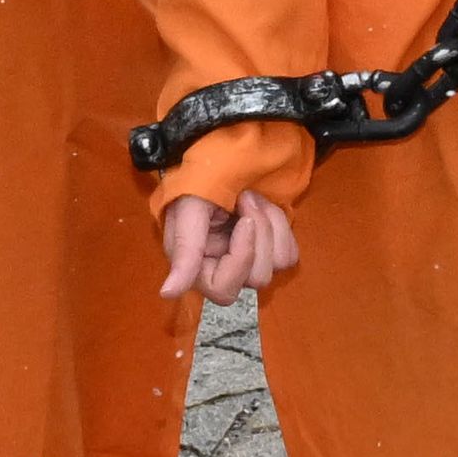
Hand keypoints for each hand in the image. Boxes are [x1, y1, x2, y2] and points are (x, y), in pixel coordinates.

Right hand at [158, 193, 301, 303]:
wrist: (223, 163)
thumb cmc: (198, 186)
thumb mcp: (188, 210)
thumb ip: (183, 251)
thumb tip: (167, 293)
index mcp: (198, 268)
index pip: (224, 290)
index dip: (240, 258)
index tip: (243, 222)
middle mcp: (224, 271)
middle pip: (258, 278)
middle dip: (259, 232)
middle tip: (245, 199)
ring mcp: (250, 263)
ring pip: (278, 264)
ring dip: (271, 224)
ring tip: (252, 199)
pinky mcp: (270, 253)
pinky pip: (289, 255)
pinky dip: (282, 227)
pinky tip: (264, 208)